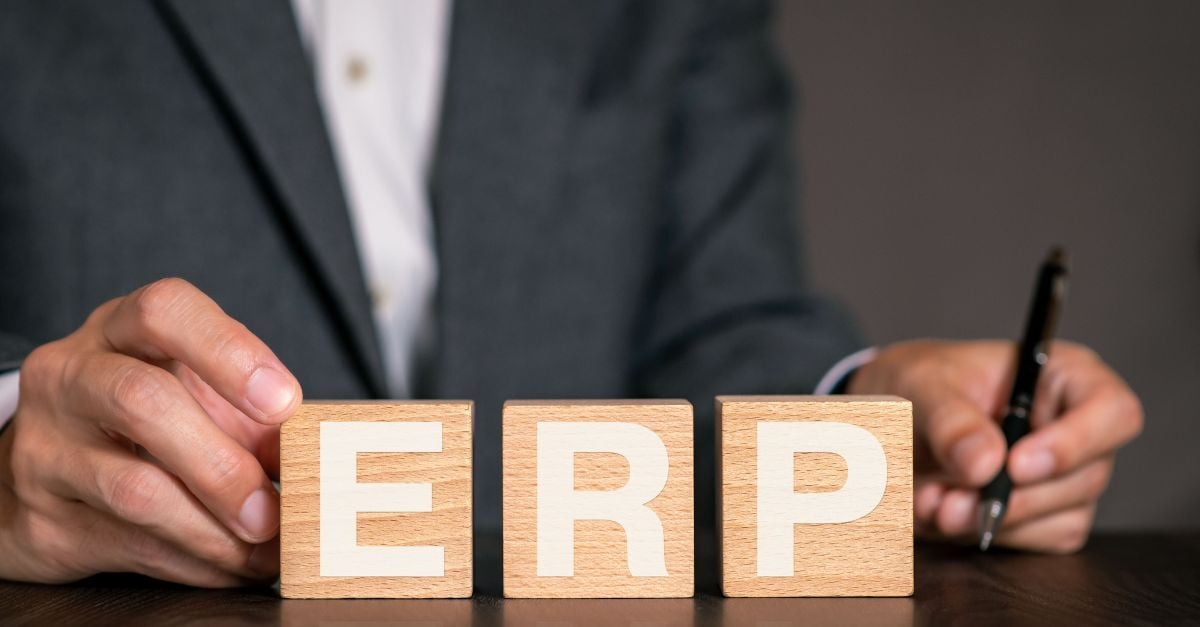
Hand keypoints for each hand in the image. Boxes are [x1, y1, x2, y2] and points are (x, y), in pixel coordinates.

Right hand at [0, 278, 301, 584]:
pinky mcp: (41, 518)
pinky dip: (195, 562)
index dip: (228, 351)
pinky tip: (231, 565)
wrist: (51, 467)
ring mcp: (46, 447)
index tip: (284, 402)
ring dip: (215, 529)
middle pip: (143, 401)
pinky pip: (128, 545)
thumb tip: (309, 457)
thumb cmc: (148, 419)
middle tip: (272, 509)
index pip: (164, 311)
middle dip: (222, 464)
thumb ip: (253, 415)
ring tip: (264, 550)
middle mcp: (71, 376)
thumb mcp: (199, 395)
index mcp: (120, 330)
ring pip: (134, 487)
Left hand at [849, 339, 1141, 552]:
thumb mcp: (923, 387)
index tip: (1015, 465)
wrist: (890, 420)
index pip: (1113, 411)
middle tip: (950, 500)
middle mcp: (1076, 426)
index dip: (1075, 443)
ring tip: (934, 501)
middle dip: (1015, 497)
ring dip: (995, 521)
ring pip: (1064, 517)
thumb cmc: (919, 385)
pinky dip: (989, 534)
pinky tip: (946, 512)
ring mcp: (1067, 474)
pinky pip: (1038, 540)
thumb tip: (986, 465)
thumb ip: (951, 421)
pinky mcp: (1047, 513)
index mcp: (1062, 375)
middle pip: (1088, 475)